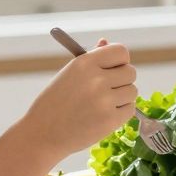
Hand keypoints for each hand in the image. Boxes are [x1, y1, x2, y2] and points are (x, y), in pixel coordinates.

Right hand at [25, 41, 136, 156]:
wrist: (42, 134)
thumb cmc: (55, 102)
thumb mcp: (68, 74)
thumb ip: (91, 59)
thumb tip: (106, 42)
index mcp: (84, 63)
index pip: (121, 52)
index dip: (120, 61)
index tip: (114, 69)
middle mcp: (96, 79)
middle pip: (131, 72)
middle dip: (122, 80)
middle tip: (107, 90)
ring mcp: (104, 100)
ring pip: (132, 91)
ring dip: (122, 98)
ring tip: (101, 104)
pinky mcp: (110, 120)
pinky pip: (130, 109)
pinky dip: (121, 113)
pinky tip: (103, 115)